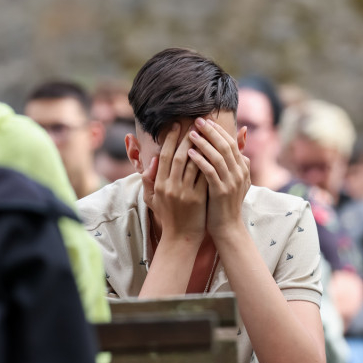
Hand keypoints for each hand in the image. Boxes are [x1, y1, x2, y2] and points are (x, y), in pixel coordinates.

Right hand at [144, 123, 206, 244]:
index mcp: (159, 185)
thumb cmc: (167, 216)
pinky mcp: (198, 198)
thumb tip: (153, 160)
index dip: (170, 139)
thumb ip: (148, 180)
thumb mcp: (151, 199)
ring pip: (193, 164)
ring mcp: (185, 193)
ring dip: (200, 147)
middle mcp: (170, 187)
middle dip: (187, 138)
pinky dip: (209, 163)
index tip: (177, 126)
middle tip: (194, 124)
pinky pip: (204, 176)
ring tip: (205, 134)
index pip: (164, 156)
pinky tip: (214, 152)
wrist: (181, 237)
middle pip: (179, 156)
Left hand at [187, 118, 249, 239]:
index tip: (205, 120)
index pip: (231, 142)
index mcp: (242, 168)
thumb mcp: (235, 180)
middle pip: (225, 145)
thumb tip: (242, 135)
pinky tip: (190, 153)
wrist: (228, 227)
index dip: (218, 130)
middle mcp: (240, 172)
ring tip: (191, 134)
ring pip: (218, 156)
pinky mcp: (221, 191)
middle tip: (197, 120)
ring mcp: (231, 182)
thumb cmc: (226, 202)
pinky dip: (200, 160)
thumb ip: (235, 159)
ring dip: (204, 143)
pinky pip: (210, 171)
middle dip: (211, 132)